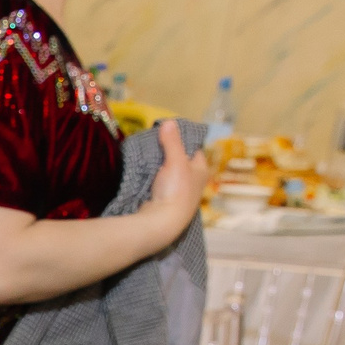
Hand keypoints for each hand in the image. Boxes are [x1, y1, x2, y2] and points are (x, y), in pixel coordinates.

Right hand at [138, 118, 204, 247]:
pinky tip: (143, 173)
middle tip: (153, 142)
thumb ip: (172, 141)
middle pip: (180, 160)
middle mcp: (193, 182)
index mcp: (201, 171)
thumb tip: (170, 122)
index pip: (194, 149)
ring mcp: (179, 193)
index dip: (183, 139)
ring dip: (158, 165)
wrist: (162, 222)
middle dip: (168, 152)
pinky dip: (152, 177)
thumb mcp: (176, 161)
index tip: (167, 132)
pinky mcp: (165, 201)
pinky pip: (159, 183)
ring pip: (168, 172)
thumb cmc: (176, 190)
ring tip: (146, 155)